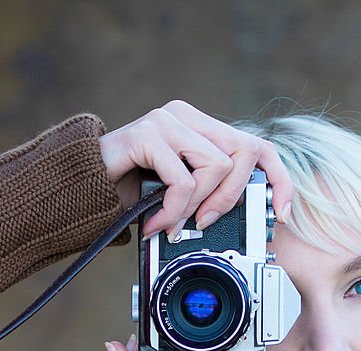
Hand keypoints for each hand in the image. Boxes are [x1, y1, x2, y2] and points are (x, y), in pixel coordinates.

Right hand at [98, 100, 293, 238]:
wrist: (80, 187)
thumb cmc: (127, 191)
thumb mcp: (177, 191)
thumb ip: (207, 191)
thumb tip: (241, 215)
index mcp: (199, 126)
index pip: (257, 145)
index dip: (278, 178)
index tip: (281, 212)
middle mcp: (186, 116)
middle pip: (243, 153)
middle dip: (229, 198)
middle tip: (203, 224)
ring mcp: (167, 121)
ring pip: (215, 167)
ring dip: (194, 207)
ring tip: (170, 224)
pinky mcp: (148, 134)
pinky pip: (182, 179)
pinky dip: (173, 210)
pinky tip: (155, 222)